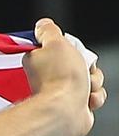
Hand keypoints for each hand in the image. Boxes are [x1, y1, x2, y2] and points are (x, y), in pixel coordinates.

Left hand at [22, 17, 104, 135]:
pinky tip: (87, 101)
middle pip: (82, 63)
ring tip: (85, 89)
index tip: (74, 52)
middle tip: (83, 71)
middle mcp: (50, 77)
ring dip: (94, 83)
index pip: (65, 49)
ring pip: (91, 80)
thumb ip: (49, 31)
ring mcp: (62, 92)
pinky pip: (94, 96)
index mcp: (41, 61)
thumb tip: (42, 24)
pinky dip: (94, 98)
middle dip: (90, 67)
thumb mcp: (54, 43)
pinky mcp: (74, 106)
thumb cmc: (60, 77)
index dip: (76, 49)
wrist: (65, 110)